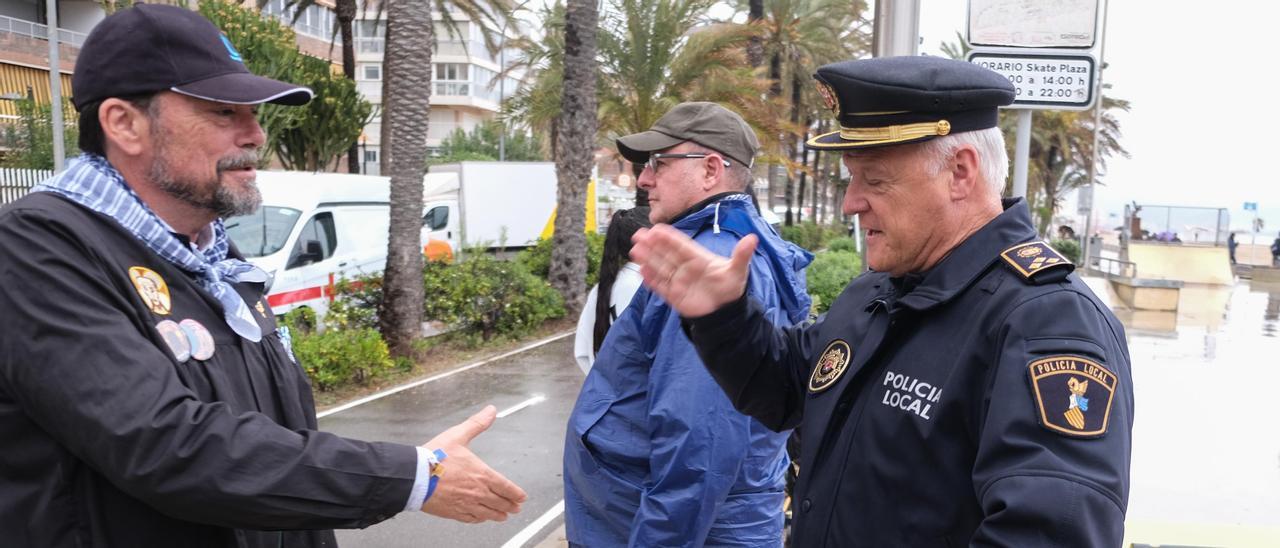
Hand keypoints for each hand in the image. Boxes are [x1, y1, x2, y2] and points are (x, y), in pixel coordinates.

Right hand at [421, 405, 527, 522]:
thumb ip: (477, 424)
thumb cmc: (434, 457)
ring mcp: (465, 503)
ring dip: (498, 515)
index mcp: (481, 474)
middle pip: (499, 502)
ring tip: (503, 516)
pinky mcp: (453, 512)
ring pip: (487, 513)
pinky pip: (471, 518)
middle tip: (516, 508)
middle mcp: (477, 491)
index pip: (505, 487)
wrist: (414, 476)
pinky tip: (481, 518)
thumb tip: (490, 411)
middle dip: (510, 505)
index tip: (521, 497)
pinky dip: (479, 519)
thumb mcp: (458, 435)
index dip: (516, 493)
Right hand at [630, 225, 756, 316]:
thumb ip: (742, 255)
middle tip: (639, 235)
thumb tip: (753, 238)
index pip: (681, 245)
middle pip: (666, 254)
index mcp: (698, 258)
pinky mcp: (675, 295)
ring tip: (635, 250)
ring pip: (661, 268)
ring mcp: (679, 281)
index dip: (669, 238)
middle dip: (653, 245)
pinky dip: (651, 280)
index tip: (657, 229)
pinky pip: (661, 286)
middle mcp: (686, 267)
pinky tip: (641, 272)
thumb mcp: (738, 270)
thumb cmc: (731, 287)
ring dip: (648, 259)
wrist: (726, 311)